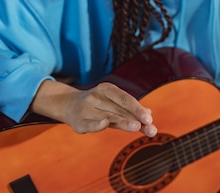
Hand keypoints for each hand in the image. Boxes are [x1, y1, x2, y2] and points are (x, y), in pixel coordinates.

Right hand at [31, 80, 157, 136]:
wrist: (68, 105)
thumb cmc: (97, 104)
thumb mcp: (112, 102)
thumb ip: (130, 109)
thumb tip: (150, 114)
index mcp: (107, 89)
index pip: (125, 99)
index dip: (138, 109)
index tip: (149, 119)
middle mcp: (97, 96)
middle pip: (120, 109)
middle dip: (137, 119)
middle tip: (151, 128)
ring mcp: (87, 108)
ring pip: (109, 117)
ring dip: (124, 122)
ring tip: (137, 127)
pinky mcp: (78, 121)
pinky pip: (89, 124)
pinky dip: (96, 124)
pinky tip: (104, 124)